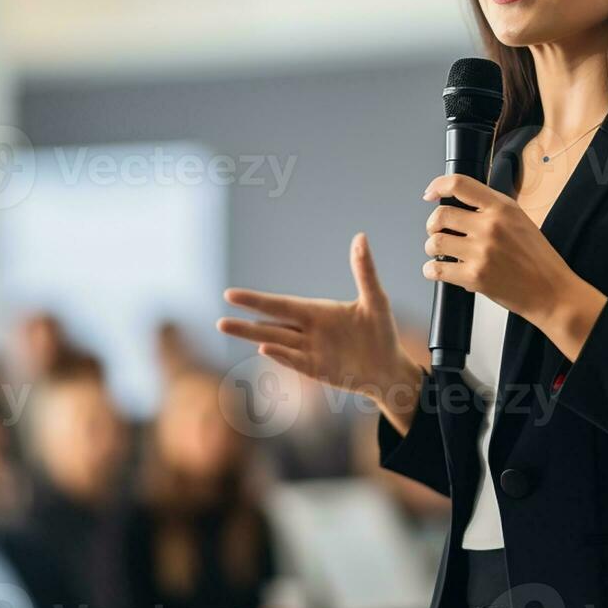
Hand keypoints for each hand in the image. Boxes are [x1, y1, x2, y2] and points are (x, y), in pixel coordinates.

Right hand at [217, 233, 423, 414]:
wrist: (389, 369)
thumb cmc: (382, 332)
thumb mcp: (376, 301)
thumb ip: (364, 271)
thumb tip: (360, 237)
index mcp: (316, 311)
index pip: (280, 305)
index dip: (256, 301)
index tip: (231, 295)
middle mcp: (306, 331)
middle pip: (270, 324)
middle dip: (245, 322)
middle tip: (219, 319)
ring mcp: (308, 352)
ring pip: (274, 342)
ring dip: (252, 336)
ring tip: (226, 328)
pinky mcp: (315, 370)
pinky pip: (293, 361)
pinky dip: (280, 355)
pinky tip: (263, 348)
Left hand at [421, 174, 604, 330]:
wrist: (551, 292)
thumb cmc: (537, 258)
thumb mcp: (519, 220)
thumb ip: (491, 209)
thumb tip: (459, 204)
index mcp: (502, 208)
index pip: (460, 184)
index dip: (438, 185)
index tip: (430, 194)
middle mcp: (490, 226)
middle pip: (440, 215)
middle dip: (433, 225)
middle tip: (438, 232)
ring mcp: (482, 252)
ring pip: (434, 242)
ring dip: (432, 248)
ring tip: (442, 253)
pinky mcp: (475, 277)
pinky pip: (436, 269)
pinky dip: (431, 270)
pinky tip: (439, 269)